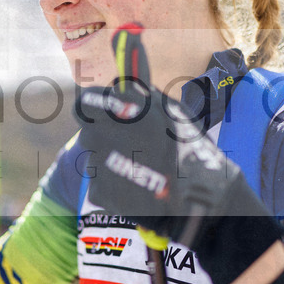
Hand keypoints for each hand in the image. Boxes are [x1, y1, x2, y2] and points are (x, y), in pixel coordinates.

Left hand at [76, 81, 283, 283]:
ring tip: (141, 171)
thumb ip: (142, 96)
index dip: (94, 108)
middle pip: (88, 133)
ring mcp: (98, 165)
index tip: (103, 113)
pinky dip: (114, 187)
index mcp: (118, 110)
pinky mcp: (99, 193)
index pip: (85, 103)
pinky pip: (99, 185)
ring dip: (111, 163)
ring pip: (95, 160)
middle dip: (104, 138)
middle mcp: (102, 135)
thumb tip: (123, 87)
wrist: (197, 197)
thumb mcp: (171, 110)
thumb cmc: (188, 148)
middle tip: (130, 147)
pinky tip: (137, 188)